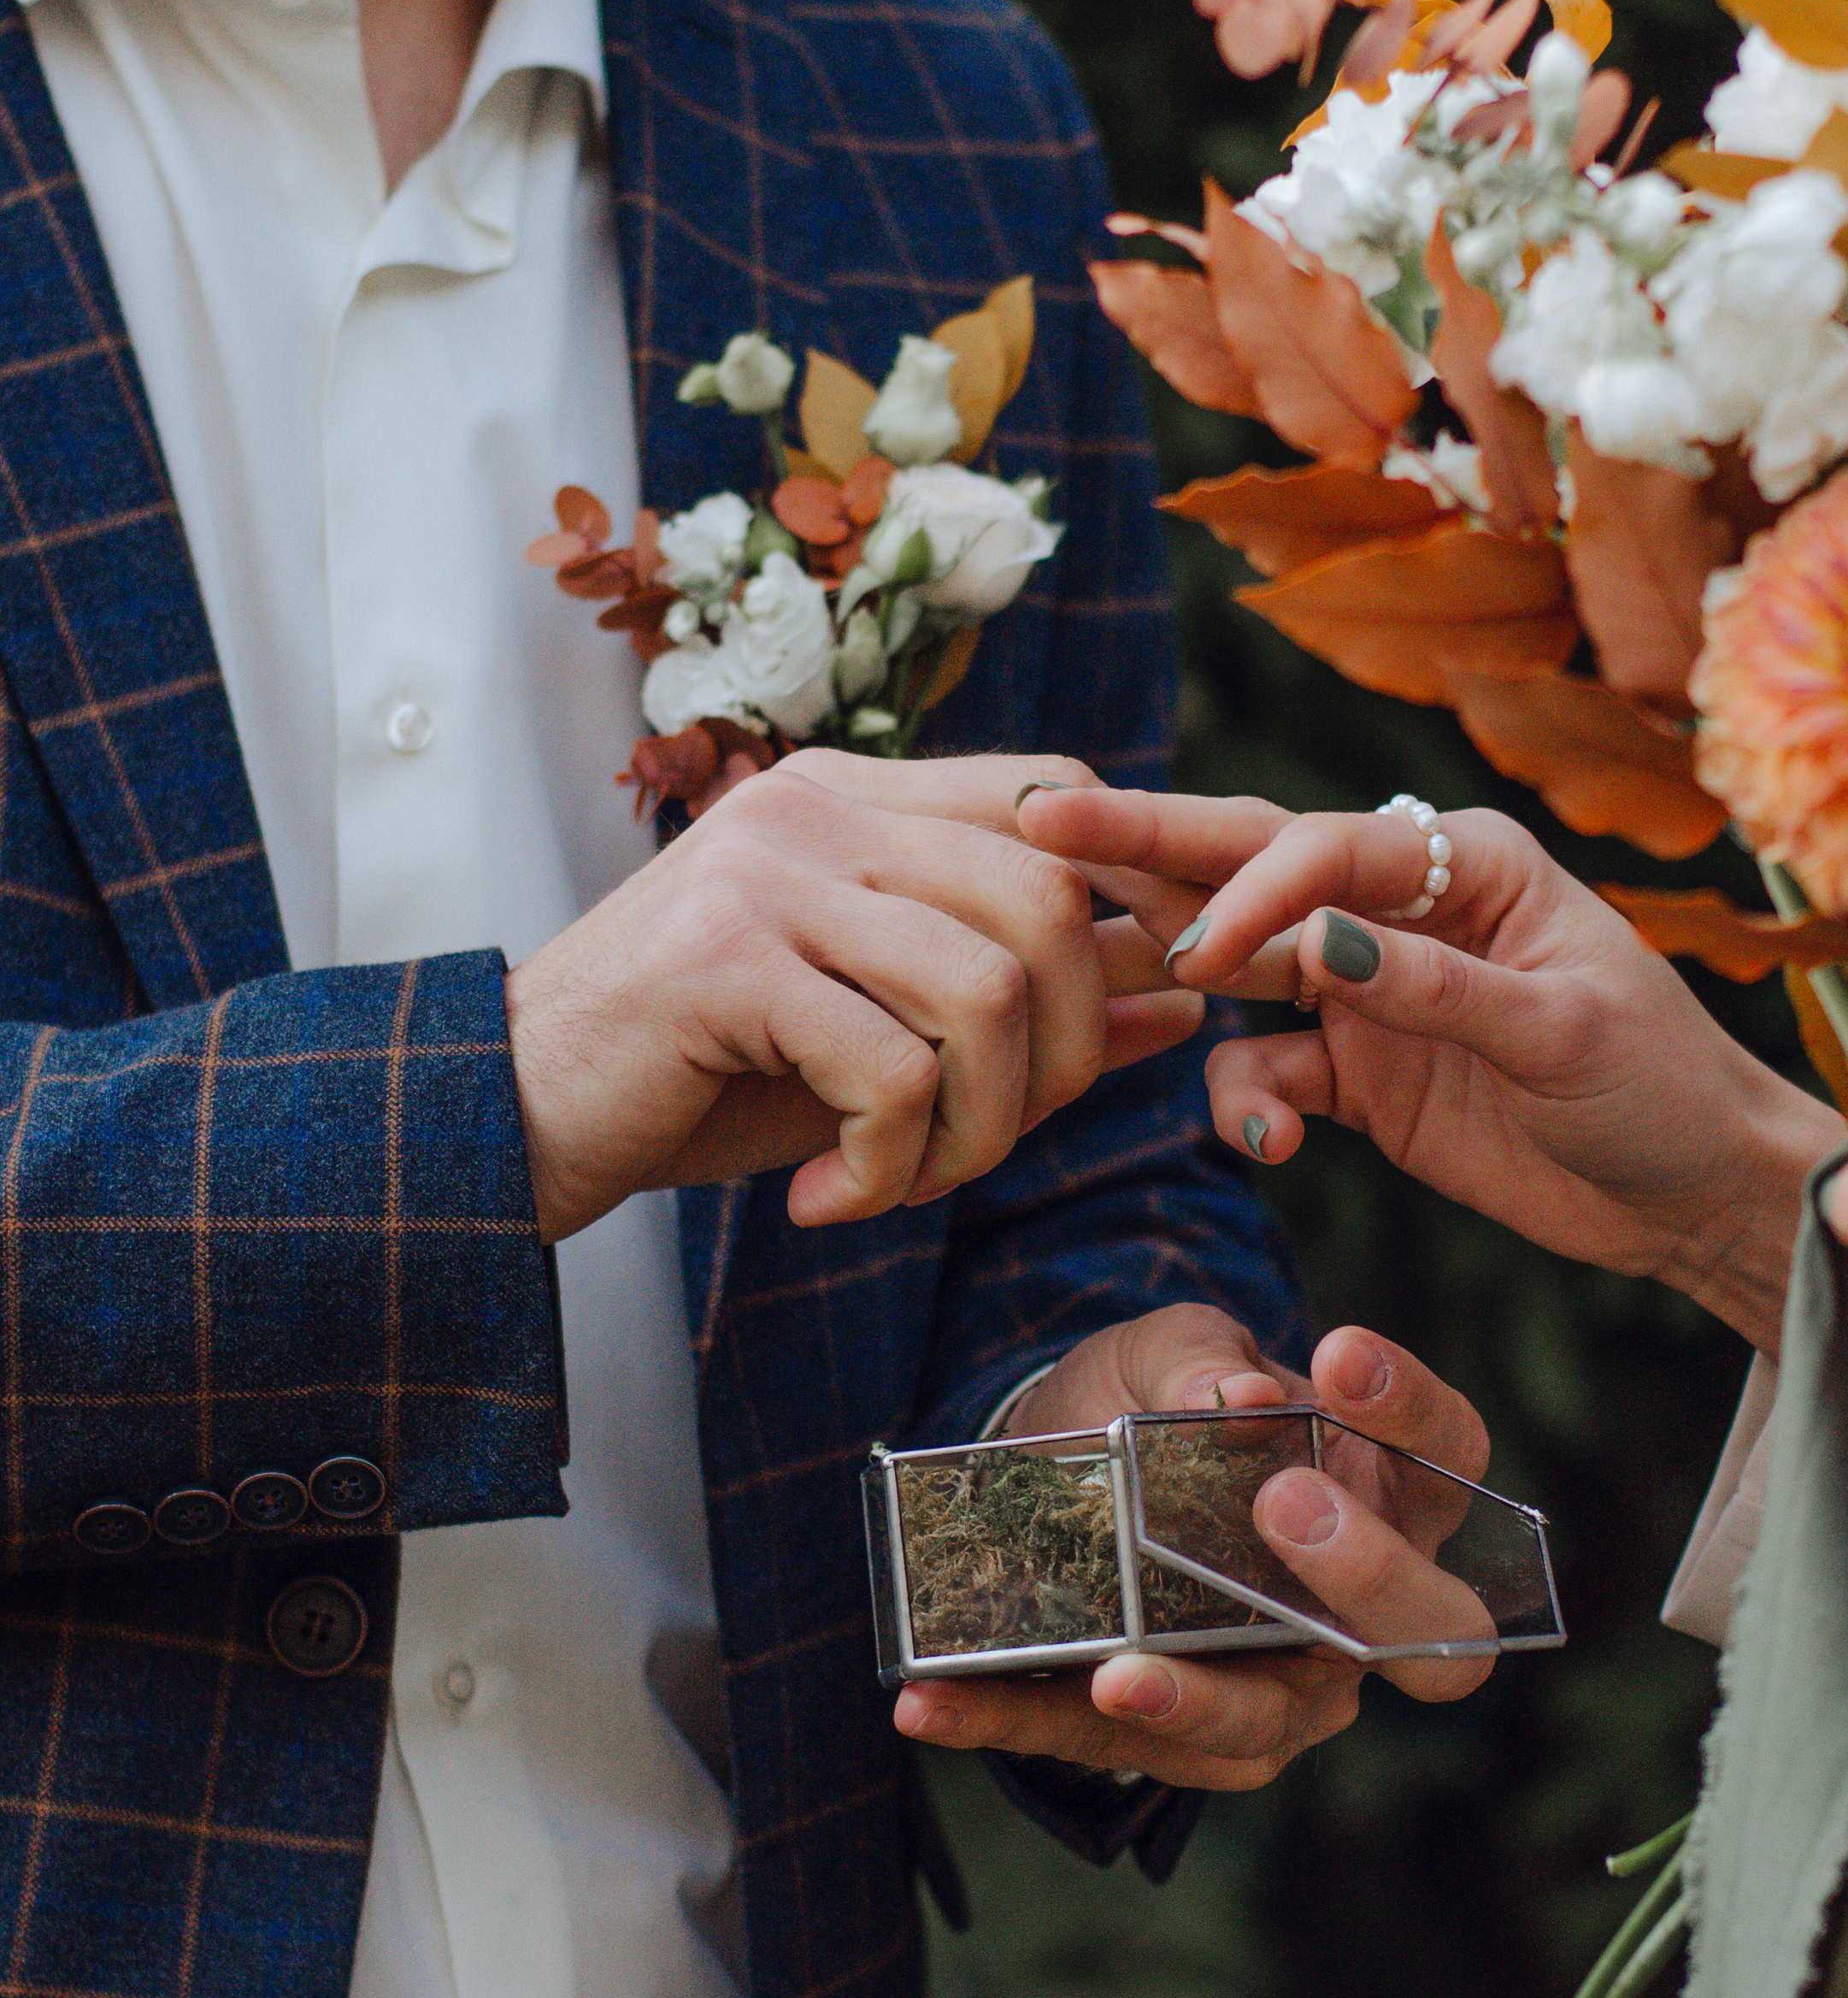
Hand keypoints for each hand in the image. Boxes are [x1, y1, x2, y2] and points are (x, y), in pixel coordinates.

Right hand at [504, 752, 1200, 1244]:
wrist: (515, 1116)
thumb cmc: (700, 1078)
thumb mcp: (880, 1038)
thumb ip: (1024, 1009)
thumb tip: (1183, 1003)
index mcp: (854, 799)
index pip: (1055, 799)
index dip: (1130, 898)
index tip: (1149, 1004)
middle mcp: (817, 810)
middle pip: (1050, 894)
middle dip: (1069, 1048)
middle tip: (997, 1140)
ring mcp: (769, 875)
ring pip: (989, 987)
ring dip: (980, 1125)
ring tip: (907, 1181)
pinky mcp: (725, 963)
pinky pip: (890, 1072)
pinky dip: (890, 1165)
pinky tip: (830, 1198)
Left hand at [891, 1314, 1499, 1787]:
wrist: (1052, 1475)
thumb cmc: (1148, 1406)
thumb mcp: (1158, 1357)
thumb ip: (1196, 1362)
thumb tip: (1238, 1396)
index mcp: (1383, 1494)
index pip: (1450, 1459)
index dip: (1415, 1415)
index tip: (1340, 1353)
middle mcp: (1358, 1612)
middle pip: (1433, 1637)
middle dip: (1369, 1580)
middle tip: (1282, 1508)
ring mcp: (1281, 1690)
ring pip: (1275, 1726)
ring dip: (1195, 1704)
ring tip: (1113, 1675)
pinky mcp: (1176, 1741)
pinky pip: (1112, 1751)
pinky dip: (1017, 1725)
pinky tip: (933, 1704)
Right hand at [1021, 786, 1841, 1356]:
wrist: (1693, 1193)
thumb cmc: (1659, 1086)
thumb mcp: (1562, 1033)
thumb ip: (1436, 988)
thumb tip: (1317, 943)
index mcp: (1463, 860)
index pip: (1325, 849)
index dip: (1251, 889)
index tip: (1196, 950)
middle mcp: (1402, 908)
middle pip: (1252, 870)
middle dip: (1145, 850)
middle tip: (1039, 821)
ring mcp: (1371, 992)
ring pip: (1241, 974)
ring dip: (1185, 999)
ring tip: (1130, 1021)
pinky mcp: (1359, 1076)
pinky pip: (1265, 1077)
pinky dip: (1249, 1109)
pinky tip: (1272, 1146)